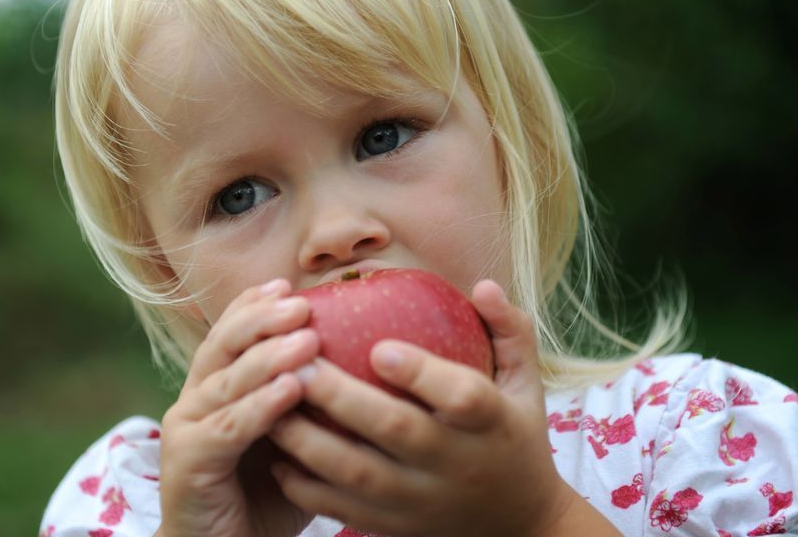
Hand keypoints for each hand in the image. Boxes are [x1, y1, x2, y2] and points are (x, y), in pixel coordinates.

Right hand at [156, 279, 318, 536]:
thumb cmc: (265, 497)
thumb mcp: (294, 441)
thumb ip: (310, 406)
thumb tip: (365, 369)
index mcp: (216, 390)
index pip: (231, 335)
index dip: (255, 306)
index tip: (290, 284)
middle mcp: (195, 402)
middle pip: (224, 345)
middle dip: (262, 319)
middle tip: (302, 302)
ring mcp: (186, 430)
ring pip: (228, 381)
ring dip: (268, 356)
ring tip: (307, 336)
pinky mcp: (188, 462)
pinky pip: (229, 428)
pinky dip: (261, 405)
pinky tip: (293, 388)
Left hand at [267, 280, 579, 535]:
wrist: (518, 524)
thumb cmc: (513, 436)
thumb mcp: (526, 384)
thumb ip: (508, 331)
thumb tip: (482, 285)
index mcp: (491, 423)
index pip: (462, 397)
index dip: (422, 374)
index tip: (379, 348)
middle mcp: (456, 463)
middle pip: (397, 431)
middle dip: (342, 398)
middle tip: (299, 362)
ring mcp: (423, 501)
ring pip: (358, 474)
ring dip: (308, 441)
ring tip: (271, 404)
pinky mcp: (396, 526)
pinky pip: (343, 510)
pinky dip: (306, 487)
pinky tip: (276, 456)